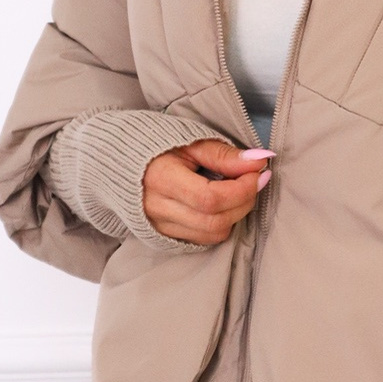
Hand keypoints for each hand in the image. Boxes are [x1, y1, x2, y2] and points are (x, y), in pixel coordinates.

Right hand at [142, 138, 274, 244]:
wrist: (122, 163)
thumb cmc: (159, 148)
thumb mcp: (192, 143)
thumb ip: (224, 155)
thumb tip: (260, 161)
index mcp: (161, 180)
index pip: (210, 198)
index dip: (242, 189)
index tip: (259, 173)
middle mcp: (157, 209)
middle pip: (214, 220)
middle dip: (244, 201)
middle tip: (254, 180)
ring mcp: (159, 226)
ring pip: (212, 234)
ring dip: (235, 214)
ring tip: (238, 190)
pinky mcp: (164, 235)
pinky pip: (203, 239)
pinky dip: (220, 223)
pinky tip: (222, 204)